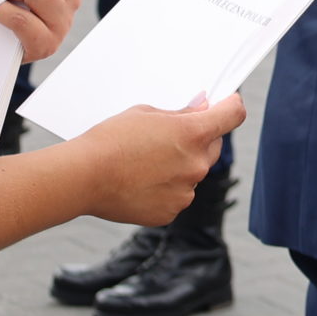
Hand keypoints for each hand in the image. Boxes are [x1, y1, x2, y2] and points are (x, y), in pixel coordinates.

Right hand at [75, 93, 247, 225]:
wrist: (83, 177)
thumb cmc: (111, 140)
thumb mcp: (147, 114)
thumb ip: (181, 114)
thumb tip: (203, 109)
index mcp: (193, 133)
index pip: (233, 115)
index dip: (230, 106)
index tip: (226, 103)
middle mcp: (196, 164)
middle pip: (214, 146)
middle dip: (200, 139)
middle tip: (172, 136)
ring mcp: (185, 192)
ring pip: (193, 173)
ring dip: (180, 166)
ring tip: (146, 163)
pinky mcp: (170, 212)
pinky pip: (178, 195)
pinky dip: (167, 188)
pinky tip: (141, 183)